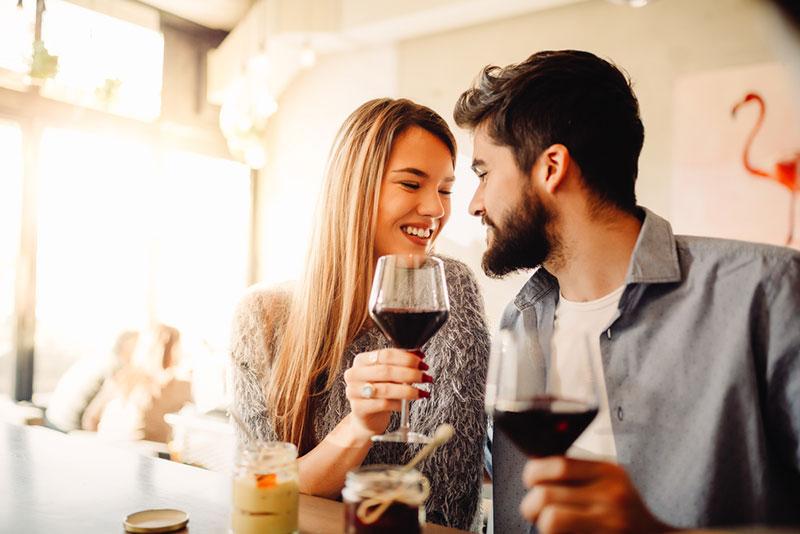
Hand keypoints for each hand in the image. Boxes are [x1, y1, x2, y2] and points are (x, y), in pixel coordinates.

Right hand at [342, 348, 430, 439]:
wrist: (367, 416)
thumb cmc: (379, 391)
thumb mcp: (388, 375)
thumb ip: (399, 363)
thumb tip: (419, 354)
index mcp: (361, 360)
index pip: (385, 354)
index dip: (406, 358)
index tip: (421, 362)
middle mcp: (354, 374)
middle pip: (386, 370)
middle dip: (410, 373)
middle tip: (425, 377)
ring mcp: (354, 391)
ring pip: (386, 389)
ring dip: (408, 390)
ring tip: (421, 392)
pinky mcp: (358, 408)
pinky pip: (383, 404)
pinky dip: (399, 404)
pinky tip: (406, 405)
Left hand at [520, 457, 672, 533]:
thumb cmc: (622, 511)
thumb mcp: (608, 481)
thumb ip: (575, 473)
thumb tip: (532, 468)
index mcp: (609, 472)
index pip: (558, 465)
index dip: (533, 473)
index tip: (532, 482)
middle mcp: (612, 496)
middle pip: (546, 495)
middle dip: (530, 505)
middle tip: (535, 511)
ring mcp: (610, 524)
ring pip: (549, 520)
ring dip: (541, 524)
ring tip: (548, 525)